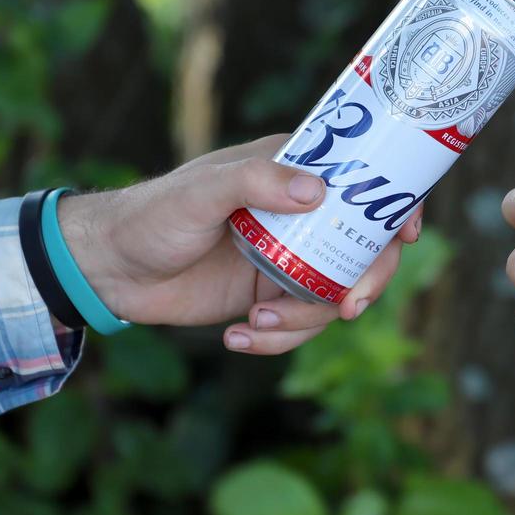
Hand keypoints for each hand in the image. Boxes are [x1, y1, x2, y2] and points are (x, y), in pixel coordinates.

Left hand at [56, 135, 419, 353]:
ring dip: (306, 321)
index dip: (397, 203)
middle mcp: (299, 215)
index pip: (364, 179)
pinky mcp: (268, 299)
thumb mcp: (202, 192)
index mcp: (292, 171)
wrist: (107, 269)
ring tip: (256, 325)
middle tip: (349, 307)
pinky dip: (276, 342)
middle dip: (367, 281)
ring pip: (333, 295)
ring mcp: (288, 259)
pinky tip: (236, 340)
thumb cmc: (152, 214)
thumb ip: (256, 183)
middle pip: (366, 247)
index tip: (407, 233)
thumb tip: (317, 192)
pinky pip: (297, 328)